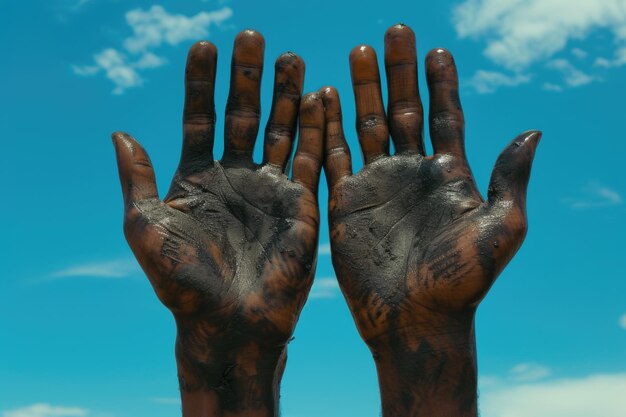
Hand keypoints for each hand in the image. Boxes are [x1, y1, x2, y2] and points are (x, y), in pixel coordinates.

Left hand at [112, 31, 324, 416]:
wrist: (230, 323)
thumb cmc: (183, 283)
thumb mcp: (146, 228)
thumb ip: (136, 180)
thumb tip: (119, 131)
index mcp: (196, 177)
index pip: (199, 117)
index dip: (201, 83)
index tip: (203, 45)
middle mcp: (235, 176)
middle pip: (243, 114)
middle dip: (248, 77)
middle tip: (253, 37)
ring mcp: (269, 187)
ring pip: (279, 129)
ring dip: (286, 94)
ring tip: (290, 57)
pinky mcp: (300, 203)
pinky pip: (311, 158)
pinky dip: (318, 128)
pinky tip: (321, 96)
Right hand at [321, 24, 539, 415]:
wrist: (415, 322)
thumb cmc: (459, 283)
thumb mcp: (499, 231)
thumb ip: (510, 181)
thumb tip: (533, 132)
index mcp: (448, 174)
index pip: (445, 116)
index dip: (442, 83)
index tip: (436, 49)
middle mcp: (412, 173)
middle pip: (404, 109)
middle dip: (398, 72)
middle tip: (393, 33)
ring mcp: (377, 185)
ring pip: (367, 125)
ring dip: (361, 90)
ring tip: (357, 53)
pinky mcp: (346, 202)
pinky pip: (334, 155)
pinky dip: (327, 127)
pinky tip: (322, 98)